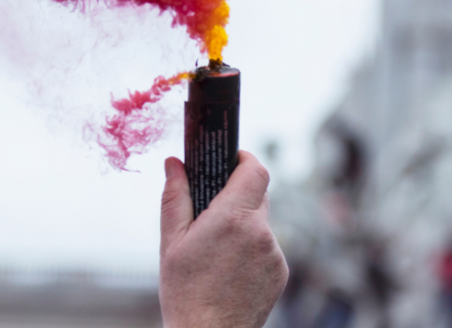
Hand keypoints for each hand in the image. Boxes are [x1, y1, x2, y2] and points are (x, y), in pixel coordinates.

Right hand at [159, 151, 288, 327]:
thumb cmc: (184, 293)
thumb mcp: (171, 243)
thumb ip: (175, 197)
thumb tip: (174, 163)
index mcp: (233, 218)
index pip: (255, 170)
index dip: (244, 159)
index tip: (232, 159)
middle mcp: (261, 233)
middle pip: (258, 195)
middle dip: (237, 196)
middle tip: (211, 211)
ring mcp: (274, 254)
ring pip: (261, 224)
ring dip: (242, 227)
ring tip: (216, 252)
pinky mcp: (280, 272)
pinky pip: (267, 248)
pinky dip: (251, 250)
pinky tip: (229, 270)